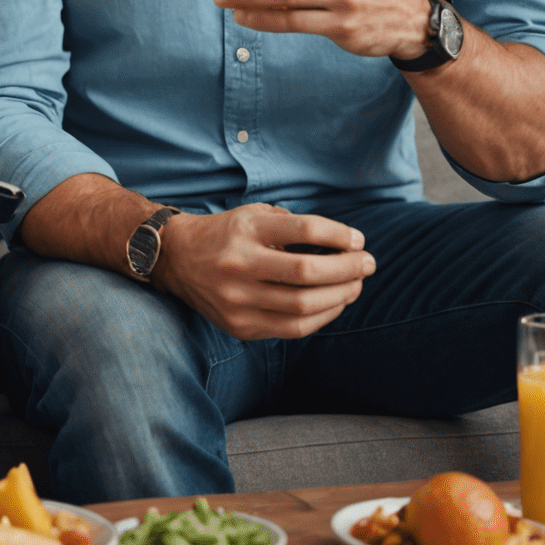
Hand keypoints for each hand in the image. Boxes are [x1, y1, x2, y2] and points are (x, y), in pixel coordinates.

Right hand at [154, 204, 374, 339]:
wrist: (177, 259)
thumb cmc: (225, 234)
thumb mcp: (252, 216)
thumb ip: (292, 226)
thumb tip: (343, 244)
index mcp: (245, 230)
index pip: (304, 230)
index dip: (338, 235)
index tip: (358, 240)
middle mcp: (239, 264)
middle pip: (308, 272)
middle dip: (347, 269)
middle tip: (367, 264)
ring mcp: (238, 299)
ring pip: (304, 306)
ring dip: (341, 296)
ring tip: (355, 285)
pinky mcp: (240, 326)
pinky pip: (293, 328)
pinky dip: (322, 317)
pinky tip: (334, 304)